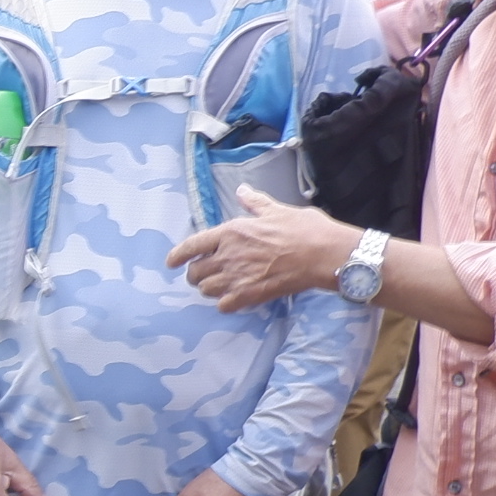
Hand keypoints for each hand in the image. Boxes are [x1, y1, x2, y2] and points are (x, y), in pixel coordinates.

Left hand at [167, 187, 359, 312]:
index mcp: (231, 232)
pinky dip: (225, 303)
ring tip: (219, 286)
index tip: (171, 262)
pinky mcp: (249, 295)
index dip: (177, 256)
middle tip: (205, 274)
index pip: (191, 246)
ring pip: (206, 290)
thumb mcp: (277, 210)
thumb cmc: (305, 229)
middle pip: (195, 272)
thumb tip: (243, 190)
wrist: (324, 254)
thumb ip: (255, 203)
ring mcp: (237, 277)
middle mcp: (228, 255)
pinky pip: (223, 305)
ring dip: (210, 288)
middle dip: (196, 274)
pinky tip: (234, 298)